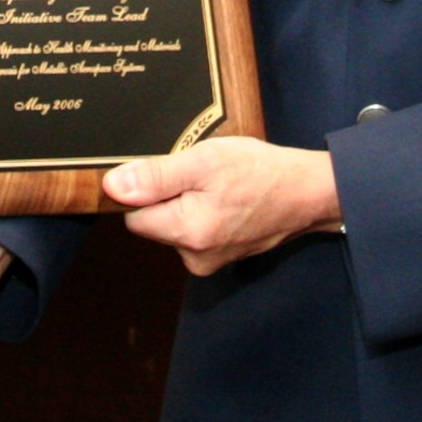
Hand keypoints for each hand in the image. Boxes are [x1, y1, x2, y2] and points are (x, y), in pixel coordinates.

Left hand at [102, 136, 340, 275]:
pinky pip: (196, 230)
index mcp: (186, 233)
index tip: (169, 171)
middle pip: (154, 222)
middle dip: (168, 196)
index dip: (145, 189)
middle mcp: (195, 257)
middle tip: (200, 175)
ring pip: (175, 225)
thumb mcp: (203, 161)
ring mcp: (210, 260)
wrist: (309, 192)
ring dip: (188, 202)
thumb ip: (155, 176)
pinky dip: (205, 212)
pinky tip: (227, 198)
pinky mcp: (222, 256)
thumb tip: (112, 187)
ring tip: (218, 185)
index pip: (133, 215)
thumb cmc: (261, 172)